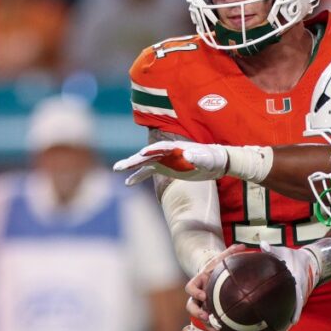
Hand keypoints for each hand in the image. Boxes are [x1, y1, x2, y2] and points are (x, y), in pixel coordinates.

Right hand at [113, 140, 227, 185]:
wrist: (214, 163)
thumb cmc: (212, 159)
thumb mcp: (207, 159)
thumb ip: (197, 157)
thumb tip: (188, 155)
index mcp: (177, 146)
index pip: (162, 147)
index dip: (152, 150)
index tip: (142, 154)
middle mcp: (167, 151)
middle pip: (148, 154)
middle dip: (135, 159)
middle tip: (120, 166)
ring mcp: (164, 159)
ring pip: (145, 162)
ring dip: (132, 166)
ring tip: (117, 169)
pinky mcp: (164, 167)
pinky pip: (148, 171)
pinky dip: (138, 176)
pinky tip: (128, 183)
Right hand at [184, 244, 246, 330]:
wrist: (216, 274)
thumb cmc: (218, 267)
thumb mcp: (223, 259)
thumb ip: (231, 252)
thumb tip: (242, 246)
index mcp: (199, 281)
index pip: (191, 287)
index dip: (194, 292)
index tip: (203, 295)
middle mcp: (198, 295)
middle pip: (191, 306)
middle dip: (197, 312)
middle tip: (206, 316)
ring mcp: (203, 305)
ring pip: (199, 317)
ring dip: (206, 324)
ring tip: (216, 330)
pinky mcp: (209, 312)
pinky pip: (209, 323)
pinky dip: (215, 329)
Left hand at [259, 241, 319, 330]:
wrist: (308, 260)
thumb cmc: (293, 256)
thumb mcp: (284, 250)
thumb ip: (272, 249)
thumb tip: (262, 244)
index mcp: (298, 283)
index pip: (298, 298)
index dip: (296, 310)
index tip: (293, 322)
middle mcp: (299, 294)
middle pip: (293, 313)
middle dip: (285, 327)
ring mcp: (297, 299)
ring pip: (290, 315)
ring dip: (283, 328)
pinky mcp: (292, 300)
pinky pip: (286, 311)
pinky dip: (280, 321)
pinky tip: (270, 329)